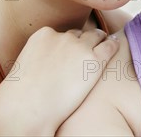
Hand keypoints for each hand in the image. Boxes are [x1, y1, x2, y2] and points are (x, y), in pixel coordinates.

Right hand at [0, 27, 118, 135]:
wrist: (27, 108)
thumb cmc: (23, 95)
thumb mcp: (28, 65)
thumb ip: (42, 56)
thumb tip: (52, 63)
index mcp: (44, 34)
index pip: (63, 34)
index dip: (70, 43)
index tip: (73, 51)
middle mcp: (63, 36)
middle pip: (80, 34)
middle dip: (85, 41)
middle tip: (90, 50)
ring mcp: (79, 46)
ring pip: (96, 36)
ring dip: (100, 40)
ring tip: (106, 44)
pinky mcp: (94, 60)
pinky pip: (109, 46)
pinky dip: (113, 44)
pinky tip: (116, 45)